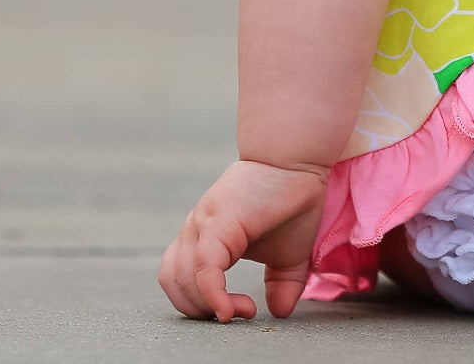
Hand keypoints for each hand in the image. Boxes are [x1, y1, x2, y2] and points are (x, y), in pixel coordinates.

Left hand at [160, 160, 327, 321]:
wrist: (298, 159)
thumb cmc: (294, 200)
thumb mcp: (289, 254)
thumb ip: (282, 283)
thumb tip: (280, 311)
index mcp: (205, 237)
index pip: (181, 281)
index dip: (203, 305)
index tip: (241, 311)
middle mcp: (195, 229)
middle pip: (175, 284)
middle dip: (201, 310)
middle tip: (237, 314)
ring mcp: (201, 223)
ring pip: (183, 280)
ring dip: (207, 306)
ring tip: (240, 310)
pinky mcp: (216, 222)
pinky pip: (203, 268)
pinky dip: (212, 295)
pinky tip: (231, 309)